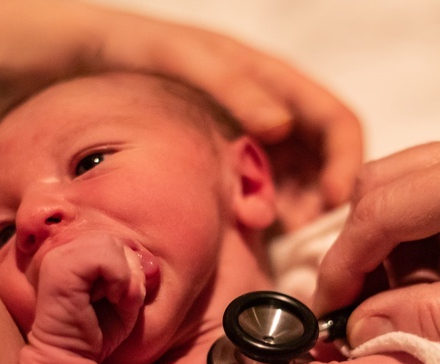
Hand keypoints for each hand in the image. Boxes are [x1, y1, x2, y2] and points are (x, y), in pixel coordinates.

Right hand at [28, 233, 145, 361]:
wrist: (71, 357)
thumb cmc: (99, 331)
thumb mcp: (126, 297)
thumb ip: (135, 275)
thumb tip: (146, 260)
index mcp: (77, 254)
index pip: (115, 241)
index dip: (130, 267)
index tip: (122, 296)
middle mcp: (64, 251)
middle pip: (114, 239)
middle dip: (129, 270)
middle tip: (121, 299)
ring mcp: (59, 258)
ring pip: (109, 243)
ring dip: (123, 275)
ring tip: (114, 299)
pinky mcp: (59, 270)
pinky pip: (102, 257)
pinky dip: (118, 278)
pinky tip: (111, 298)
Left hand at [84, 5, 362, 226]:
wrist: (94, 58)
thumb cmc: (142, 48)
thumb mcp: (186, 58)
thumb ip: (233, 87)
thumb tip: (281, 125)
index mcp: (279, 82)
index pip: (337, 121)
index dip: (345, 160)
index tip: (334, 200)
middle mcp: (278, 113)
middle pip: (327, 161)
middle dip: (326, 200)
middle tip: (309, 238)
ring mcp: (257, 143)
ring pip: (300, 184)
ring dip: (298, 214)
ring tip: (276, 239)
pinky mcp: (233, 166)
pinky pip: (265, 195)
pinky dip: (265, 216)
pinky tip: (246, 231)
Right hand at [312, 118, 439, 349]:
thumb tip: (362, 331)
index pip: (387, 207)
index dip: (346, 263)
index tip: (326, 316)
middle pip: (385, 185)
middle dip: (360, 250)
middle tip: (356, 314)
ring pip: (405, 184)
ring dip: (388, 244)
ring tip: (397, 303)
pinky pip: (437, 191)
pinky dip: (418, 236)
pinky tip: (429, 280)